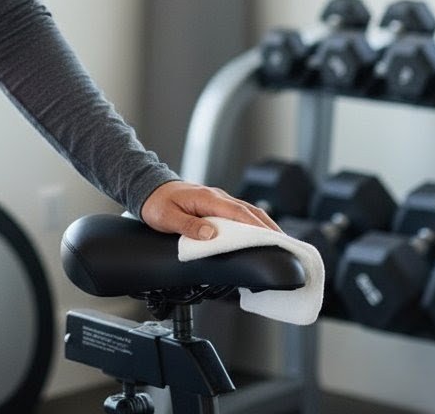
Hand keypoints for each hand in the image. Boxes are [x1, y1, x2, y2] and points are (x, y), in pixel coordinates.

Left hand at [139, 180, 281, 240]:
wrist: (148, 188)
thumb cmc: (156, 204)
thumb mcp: (166, 218)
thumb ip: (188, 226)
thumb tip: (211, 234)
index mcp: (207, 198)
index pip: (238, 213)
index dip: (257, 227)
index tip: (273, 240)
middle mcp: (216, 197)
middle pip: (249, 211)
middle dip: (269, 227)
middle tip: (287, 245)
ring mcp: (217, 199)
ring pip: (247, 211)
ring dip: (264, 225)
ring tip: (280, 242)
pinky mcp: (216, 204)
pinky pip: (239, 213)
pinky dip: (253, 223)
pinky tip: (260, 234)